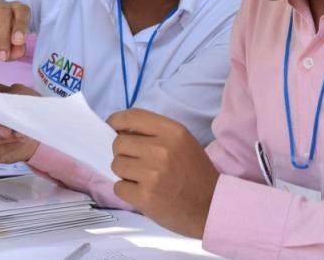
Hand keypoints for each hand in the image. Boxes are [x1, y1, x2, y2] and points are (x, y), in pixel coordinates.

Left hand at [108, 109, 219, 238]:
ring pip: (116, 165)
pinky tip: (144, 192)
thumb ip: (155, 133)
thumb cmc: (195, 173)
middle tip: (138, 163)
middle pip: (118, 143)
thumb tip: (120, 131)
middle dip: (123, 153)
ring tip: (143, 179)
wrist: (212, 207)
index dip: (116, 121)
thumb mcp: (182, 142)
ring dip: (125, 173)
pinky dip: (127, 191)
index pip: (132, 116)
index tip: (112, 127)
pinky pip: (118, 187)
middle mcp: (161, 149)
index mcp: (172, 132)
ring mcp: (152, 174)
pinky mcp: (145, 196)